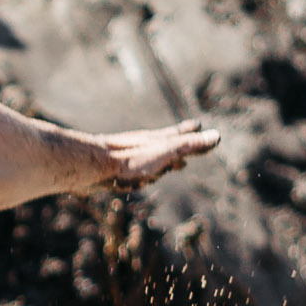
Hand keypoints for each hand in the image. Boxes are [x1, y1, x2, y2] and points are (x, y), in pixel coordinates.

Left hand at [94, 118, 219, 189]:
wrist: (89, 166)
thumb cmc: (128, 161)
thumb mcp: (164, 152)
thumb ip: (188, 146)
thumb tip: (216, 136)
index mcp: (155, 142)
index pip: (178, 136)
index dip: (190, 133)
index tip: (198, 125)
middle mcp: (141, 147)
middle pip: (164, 147)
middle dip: (177, 149)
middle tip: (187, 151)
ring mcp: (127, 159)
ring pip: (150, 161)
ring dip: (163, 163)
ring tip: (174, 165)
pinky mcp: (113, 172)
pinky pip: (134, 173)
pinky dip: (144, 174)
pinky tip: (138, 179)